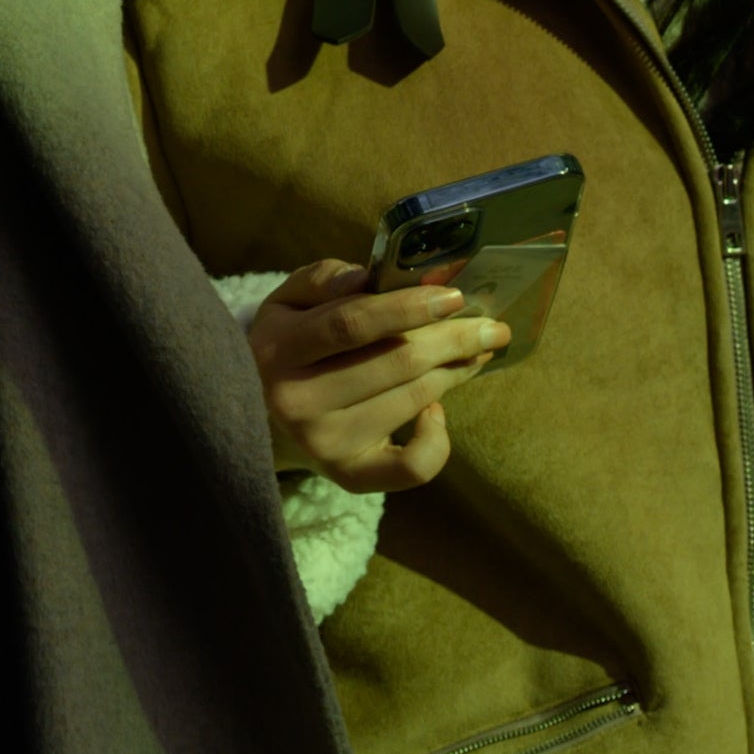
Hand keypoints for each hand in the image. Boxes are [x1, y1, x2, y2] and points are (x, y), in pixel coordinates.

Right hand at [251, 262, 501, 493]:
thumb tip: (367, 277)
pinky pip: (412, 467)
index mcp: (280, 349)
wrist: (259, 415)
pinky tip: (437, 409)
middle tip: (494, 325)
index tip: (455, 296)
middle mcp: (298, 402)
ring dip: (454, 372)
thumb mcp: (290, 300)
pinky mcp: (349, 476)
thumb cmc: (289, 345)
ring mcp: (324, 444)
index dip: (408, 308)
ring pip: (411, 401)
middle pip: (396, 362)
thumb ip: (327, 280)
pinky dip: (437, 440)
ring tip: (476, 351)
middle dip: (453, 340)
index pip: (353, 324)